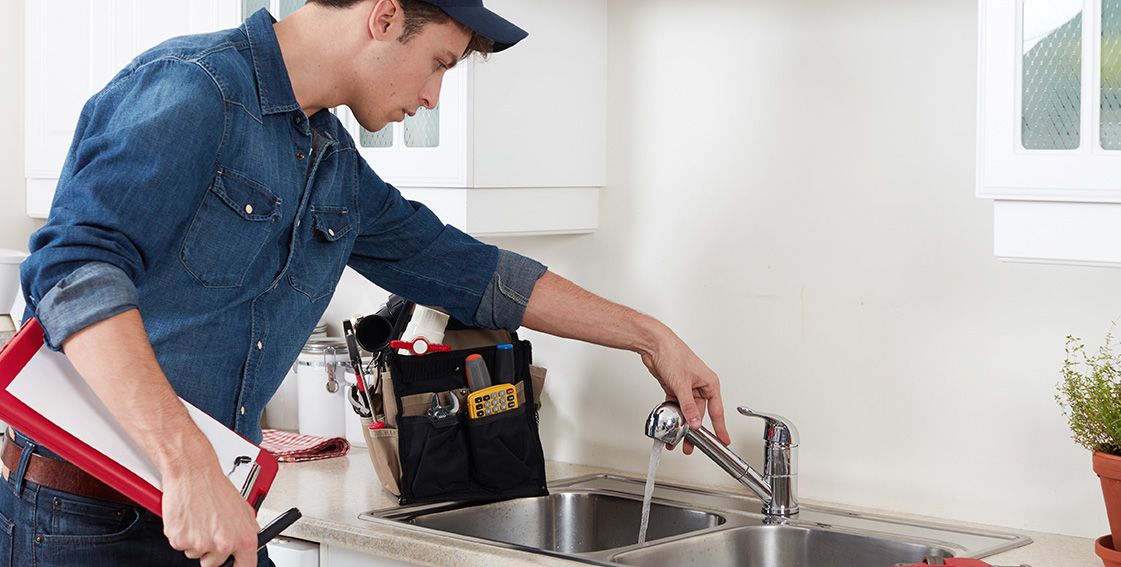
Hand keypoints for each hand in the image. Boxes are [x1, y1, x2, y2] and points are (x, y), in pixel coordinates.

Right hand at [162, 453, 258, 566]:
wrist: (193, 473)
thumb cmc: (215, 486)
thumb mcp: (244, 508)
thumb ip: (248, 528)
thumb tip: (251, 540)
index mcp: (243, 538)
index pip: (245, 566)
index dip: (239, 566)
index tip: (235, 565)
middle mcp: (223, 544)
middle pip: (215, 563)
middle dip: (211, 550)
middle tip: (210, 528)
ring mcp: (200, 544)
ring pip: (196, 553)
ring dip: (196, 540)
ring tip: (199, 518)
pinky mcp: (180, 540)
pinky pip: (180, 545)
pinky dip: (182, 534)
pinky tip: (188, 518)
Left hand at [640, 330, 730, 454]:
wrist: (654, 344)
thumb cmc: (673, 353)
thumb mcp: (682, 384)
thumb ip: (688, 406)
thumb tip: (695, 421)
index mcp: (709, 383)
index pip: (717, 410)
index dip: (720, 427)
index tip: (723, 440)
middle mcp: (699, 386)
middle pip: (699, 414)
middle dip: (694, 430)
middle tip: (692, 444)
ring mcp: (686, 388)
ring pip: (686, 412)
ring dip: (681, 424)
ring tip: (677, 438)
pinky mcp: (674, 388)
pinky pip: (676, 406)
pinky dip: (673, 415)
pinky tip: (670, 424)